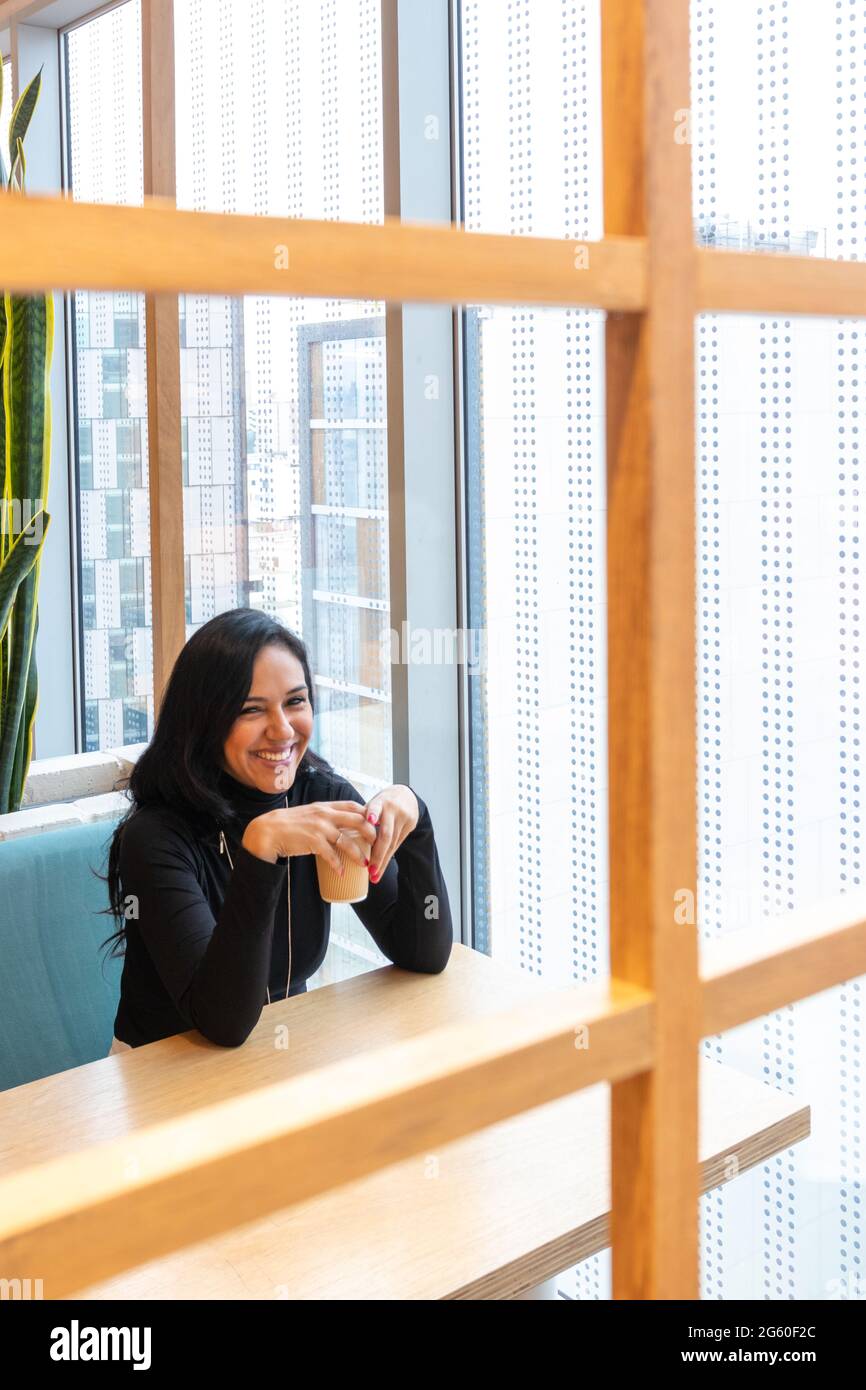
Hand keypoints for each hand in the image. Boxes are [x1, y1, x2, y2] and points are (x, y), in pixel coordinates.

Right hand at [242, 801, 376, 873]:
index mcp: (325, 806)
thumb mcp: (310, 813)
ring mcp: (320, 828)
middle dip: (371, 833)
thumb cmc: (290, 824)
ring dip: (358, 854)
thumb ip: (324, 816)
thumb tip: (340, 824)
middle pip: (357, 821)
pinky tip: (341, 872)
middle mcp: (325, 814)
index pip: (353, 805)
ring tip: (364, 864)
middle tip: (376, 845)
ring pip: (347, 841)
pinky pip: (331, 855)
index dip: (367, 814)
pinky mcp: (313, 842)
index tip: (375, 823)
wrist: (268, 831)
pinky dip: (338, 865)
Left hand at [364, 785, 419, 882]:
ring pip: (392, 843)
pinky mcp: (410, 825)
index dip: (373, 813)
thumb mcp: (373, 803)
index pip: (376, 806)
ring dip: (382, 861)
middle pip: (386, 834)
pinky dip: (387, 857)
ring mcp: (403, 818)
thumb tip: (342, 833)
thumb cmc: (382, 802)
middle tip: (369, 870)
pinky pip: (397, 845)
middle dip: (378, 854)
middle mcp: (393, 809)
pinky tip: (380, 868)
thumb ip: (362, 816)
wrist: (407, 795)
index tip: (369, 820)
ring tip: (374, 875)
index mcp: (380, 801)